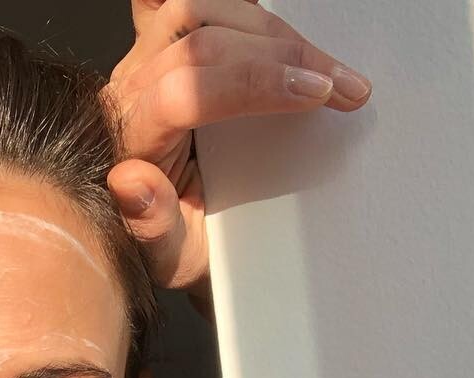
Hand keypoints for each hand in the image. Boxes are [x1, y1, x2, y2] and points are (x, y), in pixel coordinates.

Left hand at [104, 0, 371, 297]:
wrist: (166, 231)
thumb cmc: (175, 242)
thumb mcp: (169, 257)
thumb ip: (150, 228)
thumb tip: (131, 182)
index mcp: (132, 140)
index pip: (187, 90)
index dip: (256, 84)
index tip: (317, 97)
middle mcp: (131, 91)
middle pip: (202, 39)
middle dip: (283, 56)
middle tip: (342, 88)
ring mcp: (145, 61)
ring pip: (205, 11)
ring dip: (272, 31)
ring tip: (324, 68)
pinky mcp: (164, 47)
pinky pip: (190, 7)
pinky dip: (237, 10)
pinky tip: (273, 26)